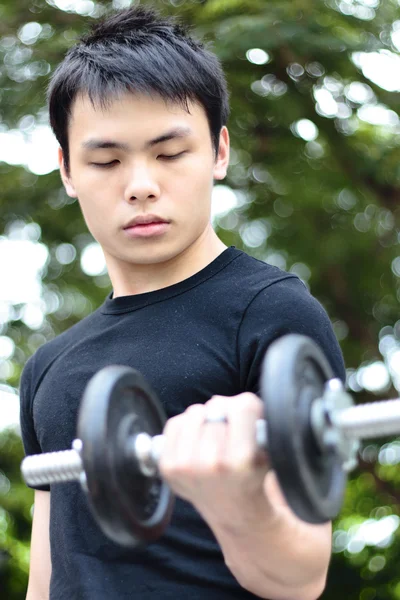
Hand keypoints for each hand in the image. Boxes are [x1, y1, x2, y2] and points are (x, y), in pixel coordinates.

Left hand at [158, 393, 270, 527]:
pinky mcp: (168, 467)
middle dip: (224, 415)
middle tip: (229, 434)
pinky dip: (185, 427)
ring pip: (194, 412)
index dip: (248, 410)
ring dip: (204, 419)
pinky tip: (196, 443)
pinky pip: (174, 424)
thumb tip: (224, 402)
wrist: (233, 511)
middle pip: (216, 407)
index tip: (249, 422)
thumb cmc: (251, 475)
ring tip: (212, 438)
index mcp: (242, 460)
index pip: (243, 406)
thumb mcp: (268, 449)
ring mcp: (186, 466)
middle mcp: (212, 463)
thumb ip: (253, 417)